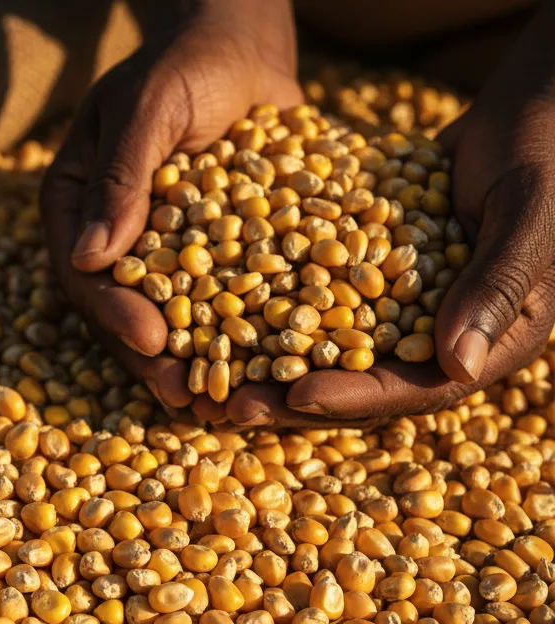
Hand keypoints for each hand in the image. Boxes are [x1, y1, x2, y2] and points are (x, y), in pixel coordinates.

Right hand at [41, 0, 301, 417]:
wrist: (241, 46)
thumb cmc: (188, 61)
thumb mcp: (152, 106)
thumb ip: (123, 174)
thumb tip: (91, 256)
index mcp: (73, 202)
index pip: (81, 270)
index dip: (113, 313)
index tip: (154, 343)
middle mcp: (108, 235)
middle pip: (118, 309)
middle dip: (151, 357)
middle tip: (187, 399)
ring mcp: (156, 250)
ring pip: (165, 317)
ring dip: (192, 363)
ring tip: (221, 404)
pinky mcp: (206, 255)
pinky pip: (214, 302)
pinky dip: (235, 337)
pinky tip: (264, 369)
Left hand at [252, 3, 554, 422]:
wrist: (530, 112)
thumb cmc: (545, 156)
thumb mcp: (528, 216)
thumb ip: (496, 286)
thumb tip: (457, 367)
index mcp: (493, 342)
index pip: (417, 388)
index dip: (355, 398)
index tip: (294, 398)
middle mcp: (442, 337)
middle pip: (360, 382)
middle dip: (292, 398)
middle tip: (223, 407)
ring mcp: (404, 308)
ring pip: (329, 348)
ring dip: (270, 364)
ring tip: (206, 378)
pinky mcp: (370, 275)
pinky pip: (316, 298)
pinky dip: (272, 306)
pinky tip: (215, 308)